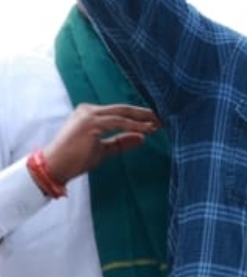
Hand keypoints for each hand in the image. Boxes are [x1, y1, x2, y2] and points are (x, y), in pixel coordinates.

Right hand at [41, 103, 159, 182]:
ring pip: (123, 113)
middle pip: (123, 109)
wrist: (54, 168)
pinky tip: (148, 130)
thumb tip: (142, 138)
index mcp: (89, 113)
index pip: (119, 112)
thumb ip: (121, 142)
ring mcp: (89, 114)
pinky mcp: (91, 122)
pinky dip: (135, 126)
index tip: (155, 121)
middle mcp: (89, 110)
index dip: (137, 116)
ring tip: (158, 124)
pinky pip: (119, 122)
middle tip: (162, 118)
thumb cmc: (75, 160)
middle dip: (144, 114)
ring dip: (142, 120)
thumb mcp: (103, 150)